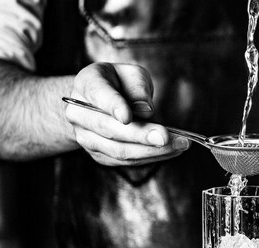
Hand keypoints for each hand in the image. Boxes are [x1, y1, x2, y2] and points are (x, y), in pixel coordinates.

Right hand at [64, 62, 189, 165]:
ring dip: (151, 150)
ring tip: (179, 145)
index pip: (98, 95)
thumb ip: (138, 88)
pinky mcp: (100, 155)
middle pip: (110, 129)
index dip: (112, 106)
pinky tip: (171, 151)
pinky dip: (150, 157)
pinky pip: (126, 161)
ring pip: (119, 150)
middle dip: (140, 135)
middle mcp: (79, 113)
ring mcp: (87, 137)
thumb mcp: (132, 74)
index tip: (127, 117)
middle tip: (166, 137)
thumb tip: (146, 111)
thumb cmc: (121, 84)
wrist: (101, 102)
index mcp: (87, 84)